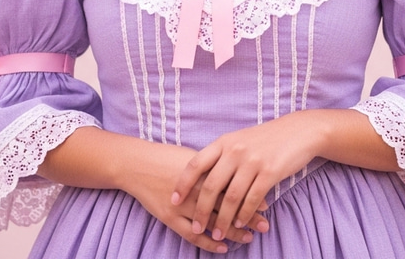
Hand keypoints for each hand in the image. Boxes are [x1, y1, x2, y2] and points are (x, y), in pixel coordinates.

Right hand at [124, 142, 268, 253]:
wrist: (137, 164)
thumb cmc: (166, 156)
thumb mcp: (193, 156)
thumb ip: (214, 166)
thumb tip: (238, 173)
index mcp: (204, 170)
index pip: (233, 184)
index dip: (250, 195)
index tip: (267, 203)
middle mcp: (195, 188)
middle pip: (227, 205)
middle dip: (248, 216)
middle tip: (265, 224)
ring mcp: (182, 205)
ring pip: (213, 222)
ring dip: (232, 232)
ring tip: (249, 238)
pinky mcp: (170, 217)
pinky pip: (192, 235)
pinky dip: (209, 244)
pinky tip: (223, 248)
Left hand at [172, 113, 319, 243]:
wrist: (297, 132)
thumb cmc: (265, 139)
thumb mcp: (239, 140)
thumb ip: (221, 155)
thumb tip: (201, 175)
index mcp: (224, 142)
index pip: (195, 164)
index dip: (182, 183)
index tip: (174, 201)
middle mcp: (235, 150)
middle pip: (210, 185)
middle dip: (201, 210)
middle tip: (196, 227)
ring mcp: (252, 161)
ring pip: (230, 197)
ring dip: (223, 220)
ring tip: (217, 234)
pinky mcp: (269, 172)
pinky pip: (251, 200)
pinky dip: (244, 216)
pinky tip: (240, 225)